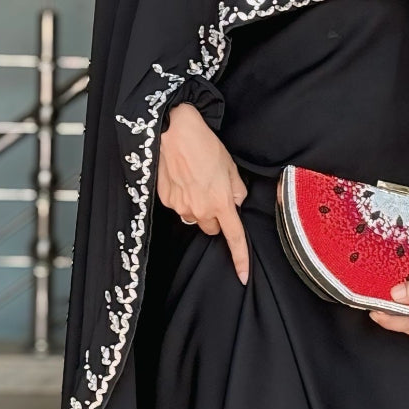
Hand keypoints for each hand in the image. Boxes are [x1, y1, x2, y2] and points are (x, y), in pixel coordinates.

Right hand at [157, 103, 249, 284]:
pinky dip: (183, 198)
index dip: (240, 258)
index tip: (243, 275)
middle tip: (215, 194)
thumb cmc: (205, 146)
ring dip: (199, 208)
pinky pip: (179, 207)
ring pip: (194, 218)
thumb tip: (236, 202)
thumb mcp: (231, 167)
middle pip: (211, 228)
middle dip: (216, 217)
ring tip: (196, 182)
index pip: (234, 237)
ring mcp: (180, 207)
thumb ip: (237, 190)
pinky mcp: (165, 200)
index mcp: (221, 202)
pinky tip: (182, 179)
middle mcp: (199, 210)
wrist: (174, 132)